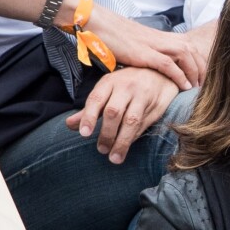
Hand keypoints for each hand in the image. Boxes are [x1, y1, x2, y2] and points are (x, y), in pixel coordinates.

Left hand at [65, 67, 179, 163]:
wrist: (160, 72)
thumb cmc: (128, 83)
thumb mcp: (108, 90)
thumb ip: (90, 109)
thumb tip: (69, 125)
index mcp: (110, 82)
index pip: (96, 99)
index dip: (88, 117)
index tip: (84, 134)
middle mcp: (126, 86)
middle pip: (113, 112)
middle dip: (107, 133)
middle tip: (101, 150)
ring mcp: (142, 95)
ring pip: (131, 121)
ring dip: (122, 141)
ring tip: (115, 157)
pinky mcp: (156, 105)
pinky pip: (143, 124)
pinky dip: (134, 137)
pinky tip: (127, 145)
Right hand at [85, 4, 207, 89]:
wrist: (95, 22)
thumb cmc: (111, 35)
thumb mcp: (135, 44)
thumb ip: (147, 53)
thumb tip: (152, 68)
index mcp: (159, 36)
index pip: (188, 45)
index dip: (199, 60)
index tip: (203, 76)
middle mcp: (160, 38)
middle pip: (191, 49)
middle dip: (202, 67)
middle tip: (205, 84)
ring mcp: (152, 44)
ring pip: (185, 54)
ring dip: (194, 71)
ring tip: (198, 87)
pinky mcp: (143, 52)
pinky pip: (168, 64)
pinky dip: (179, 75)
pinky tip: (184, 86)